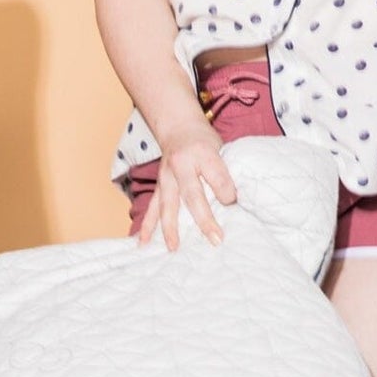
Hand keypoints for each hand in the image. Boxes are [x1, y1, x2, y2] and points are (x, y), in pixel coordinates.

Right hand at [133, 127, 235, 251]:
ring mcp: (166, 177)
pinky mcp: (158, 187)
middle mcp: (180, 165)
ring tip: (174, 248)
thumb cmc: (203, 142)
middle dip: (204, 219)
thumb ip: (224, 173)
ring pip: (168, 205)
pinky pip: (152, 208)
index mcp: (202, 153)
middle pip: (192, 195)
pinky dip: (147, 226)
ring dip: (170, 228)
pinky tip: (142, 243)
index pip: (217, 175)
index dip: (227, 191)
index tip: (234, 203)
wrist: (177, 128)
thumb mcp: (220, 148)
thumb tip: (232, 203)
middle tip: (216, 239)